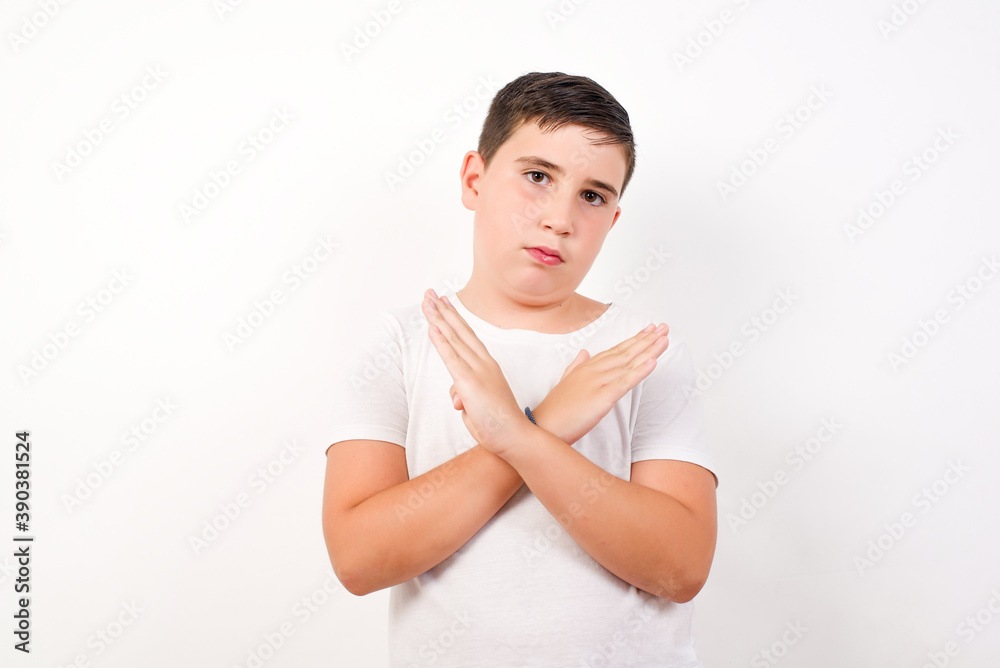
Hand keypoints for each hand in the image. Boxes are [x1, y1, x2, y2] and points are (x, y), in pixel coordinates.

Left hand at [421, 289, 531, 455]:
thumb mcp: (476, 407)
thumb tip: (456, 398)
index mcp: (488, 366)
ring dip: (439, 318)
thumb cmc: (498, 424)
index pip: (468, 337)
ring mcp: (478, 370)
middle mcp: (484, 363)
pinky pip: (452, 356)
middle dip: (443, 310)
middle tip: (431, 293)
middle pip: (460, 330)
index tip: (444, 302)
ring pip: (454, 338)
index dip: (455, 318)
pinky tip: (433, 326)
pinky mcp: (470, 381)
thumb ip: (465, 397)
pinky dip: (441, 340)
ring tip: (427, 301)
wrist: (514, 435)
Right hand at [534, 323, 669, 445]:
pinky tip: (653, 362)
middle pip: (625, 352)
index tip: (650, 330)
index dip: (634, 339)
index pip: (615, 350)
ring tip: (664, 339)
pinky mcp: (601, 398)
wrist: (543, 426)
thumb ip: (576, 366)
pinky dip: (640, 371)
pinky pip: (624, 383)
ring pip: (628, 364)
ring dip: (648, 350)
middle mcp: (593, 370)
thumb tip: (583, 353)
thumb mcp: (566, 382)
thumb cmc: (555, 409)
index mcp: (587, 367)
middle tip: (664, 327)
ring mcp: (597, 383)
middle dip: (646, 340)